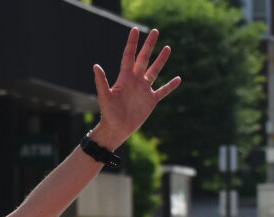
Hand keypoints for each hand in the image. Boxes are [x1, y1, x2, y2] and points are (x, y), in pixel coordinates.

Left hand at [89, 28, 180, 150]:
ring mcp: (144, 90)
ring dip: (161, 60)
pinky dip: (171, 86)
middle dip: (149, 45)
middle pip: (144, 59)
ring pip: (154, 71)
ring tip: (167, 47)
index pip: (129, 56)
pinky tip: (179, 79)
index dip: (132, 43)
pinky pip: (163, 91)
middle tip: (155, 31)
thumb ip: (101, 81)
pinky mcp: (151, 100)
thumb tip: (95, 66)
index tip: (135, 30)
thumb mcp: (105, 96)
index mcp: (125, 78)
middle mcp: (135, 81)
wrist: (116, 129)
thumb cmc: (108, 114)